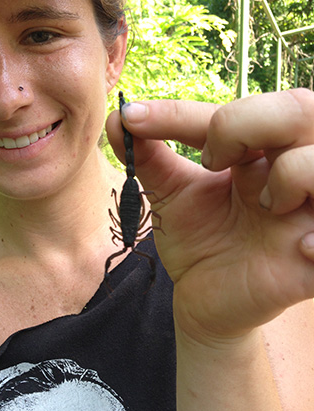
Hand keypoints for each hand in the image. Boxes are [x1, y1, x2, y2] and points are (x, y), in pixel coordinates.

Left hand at [106, 89, 313, 344]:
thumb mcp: (171, 196)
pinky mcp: (313, 260)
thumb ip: (148, 157)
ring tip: (265, 204)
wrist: (206, 300)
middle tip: (212, 159)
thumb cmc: (197, 242)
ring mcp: (307, 215)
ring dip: (291, 172)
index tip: (132, 118)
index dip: (181, 113)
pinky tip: (299, 249)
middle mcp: (289, 173)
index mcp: (255, 154)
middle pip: (300, 109)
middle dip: (248, 121)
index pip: (230, 114)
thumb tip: (117, 116)